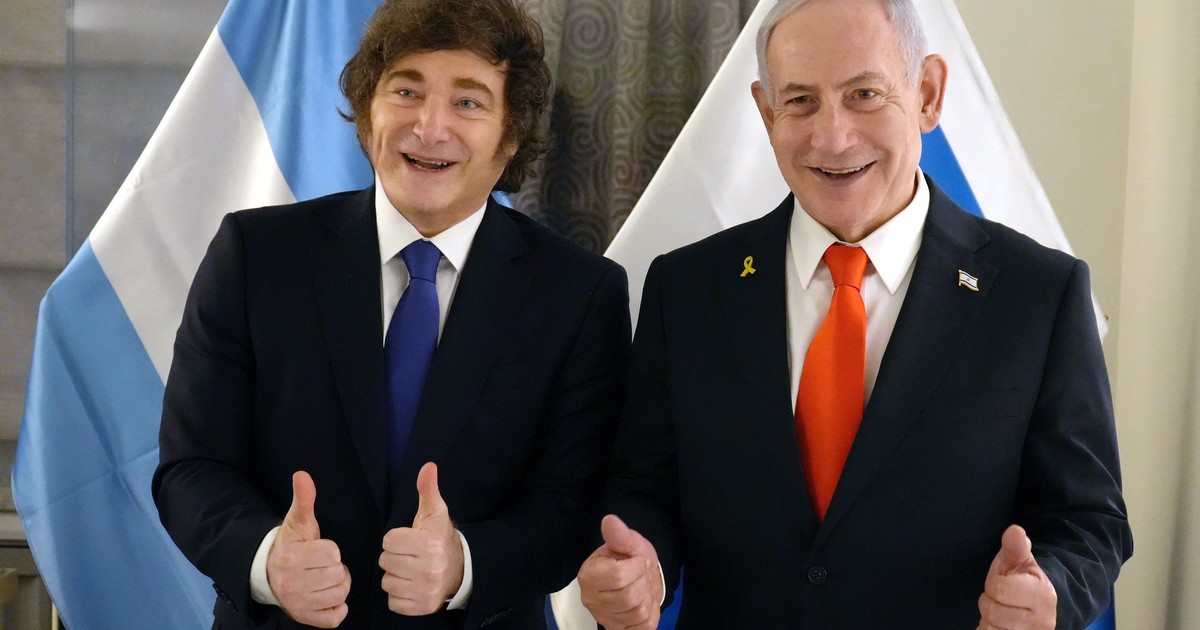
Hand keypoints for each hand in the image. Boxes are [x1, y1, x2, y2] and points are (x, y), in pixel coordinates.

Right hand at [266, 471, 350, 627]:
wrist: (268, 573)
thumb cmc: (291, 544)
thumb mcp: (297, 521)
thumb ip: (303, 499)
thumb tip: (302, 475)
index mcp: (292, 556)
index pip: (331, 553)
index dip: (333, 550)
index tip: (324, 550)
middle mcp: (292, 582)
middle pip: (337, 576)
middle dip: (338, 569)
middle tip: (328, 566)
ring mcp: (297, 602)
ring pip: (338, 596)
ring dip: (340, 587)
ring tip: (328, 579)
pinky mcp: (303, 617)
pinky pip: (334, 618)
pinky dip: (337, 609)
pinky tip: (329, 597)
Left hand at [379, 462, 464, 614]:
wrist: (460, 569)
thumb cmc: (440, 538)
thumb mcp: (435, 513)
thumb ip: (428, 490)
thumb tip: (428, 466)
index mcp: (429, 544)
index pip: (388, 541)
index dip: (396, 539)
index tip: (409, 540)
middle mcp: (428, 569)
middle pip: (385, 562)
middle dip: (395, 557)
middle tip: (410, 555)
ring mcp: (425, 590)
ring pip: (387, 582)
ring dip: (395, 577)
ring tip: (410, 571)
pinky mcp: (422, 607)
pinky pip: (393, 602)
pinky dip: (399, 595)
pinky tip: (411, 585)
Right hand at [577, 514, 663, 629]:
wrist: (635, 578)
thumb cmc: (630, 558)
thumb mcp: (629, 542)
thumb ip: (620, 535)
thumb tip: (610, 520)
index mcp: (589, 575)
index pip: (618, 577)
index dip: (636, 567)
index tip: (638, 560)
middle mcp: (591, 599)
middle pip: (629, 597)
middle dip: (643, 582)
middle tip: (642, 574)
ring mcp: (604, 618)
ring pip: (637, 612)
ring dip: (648, 597)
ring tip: (642, 586)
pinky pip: (642, 627)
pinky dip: (650, 614)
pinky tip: (644, 602)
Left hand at [978, 525, 1056, 628]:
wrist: (1037, 611)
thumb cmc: (1022, 582)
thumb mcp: (1019, 561)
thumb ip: (1015, 547)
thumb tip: (1015, 530)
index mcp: (1043, 596)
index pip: (999, 588)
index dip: (994, 583)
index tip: (1003, 582)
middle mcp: (1042, 622)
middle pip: (992, 611)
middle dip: (990, 602)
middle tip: (1001, 599)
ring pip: (990, 628)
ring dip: (989, 620)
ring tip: (1001, 612)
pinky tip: (999, 625)